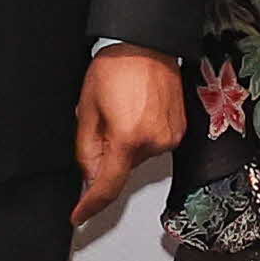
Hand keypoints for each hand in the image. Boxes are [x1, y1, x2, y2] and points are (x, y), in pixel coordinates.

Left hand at [75, 46, 188, 222]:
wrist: (146, 44)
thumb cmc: (116, 67)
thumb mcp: (87, 109)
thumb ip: (86, 149)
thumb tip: (89, 176)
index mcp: (128, 139)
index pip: (107, 186)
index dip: (91, 205)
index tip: (80, 216)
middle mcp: (154, 142)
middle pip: (122, 168)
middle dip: (108, 154)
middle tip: (103, 121)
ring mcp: (170, 137)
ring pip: (137, 156)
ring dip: (125, 143)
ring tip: (123, 109)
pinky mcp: (179, 131)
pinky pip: (153, 144)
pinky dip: (140, 135)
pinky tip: (136, 111)